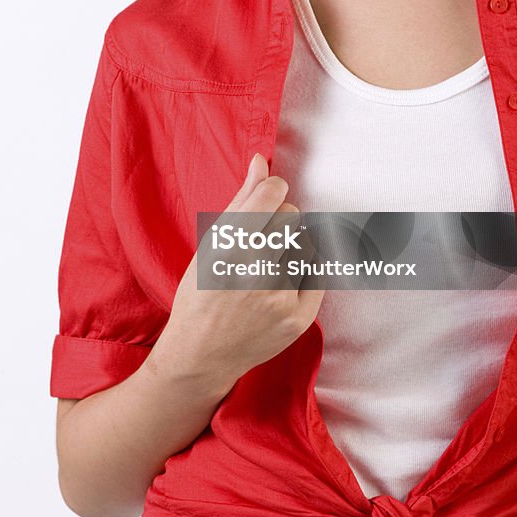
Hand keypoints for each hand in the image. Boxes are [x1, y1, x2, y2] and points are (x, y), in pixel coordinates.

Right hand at [153, 154, 324, 390]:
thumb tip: (262, 160)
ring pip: (305, 245)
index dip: (273, 191)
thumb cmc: (201, 293)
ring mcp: (278, 297)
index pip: (274, 194)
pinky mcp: (297, 319)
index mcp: (228, 245)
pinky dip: (302, 276)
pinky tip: (279, 287)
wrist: (200, 355)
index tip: (269, 199)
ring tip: (267, 271)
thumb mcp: (210, 244)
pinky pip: (316, 274)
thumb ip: (242, 200)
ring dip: (291, 251)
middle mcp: (254, 269)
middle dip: (280, 223)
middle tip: (262, 244)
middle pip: (293, 216)